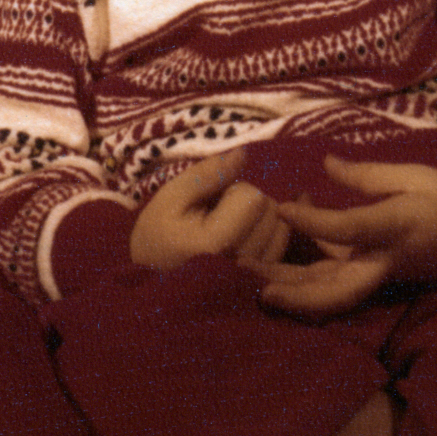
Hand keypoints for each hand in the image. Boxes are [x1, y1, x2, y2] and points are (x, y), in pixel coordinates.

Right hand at [130, 147, 290, 271]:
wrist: (153, 280)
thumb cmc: (159, 234)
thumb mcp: (171, 197)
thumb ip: (207, 174)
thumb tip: (242, 152)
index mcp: (216, 244)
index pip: (254, 198)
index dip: (235, 191)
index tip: (212, 203)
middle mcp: (241, 264)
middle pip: (272, 212)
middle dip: (251, 205)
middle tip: (220, 215)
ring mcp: (254, 278)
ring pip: (282, 228)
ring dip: (262, 220)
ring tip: (232, 228)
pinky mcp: (261, 283)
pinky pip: (282, 247)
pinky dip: (271, 234)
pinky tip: (249, 235)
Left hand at [250, 157, 436, 316]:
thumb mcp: (414, 175)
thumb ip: (366, 176)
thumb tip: (325, 164)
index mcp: (399, 226)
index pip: (350, 228)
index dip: (313, 221)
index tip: (280, 207)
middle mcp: (387, 259)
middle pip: (338, 290)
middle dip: (296, 293)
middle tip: (254, 284)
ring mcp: (383, 276)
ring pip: (335, 295)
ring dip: (296, 294)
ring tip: (256, 285)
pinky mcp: (379, 279)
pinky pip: (340, 284)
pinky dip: (309, 279)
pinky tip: (280, 266)